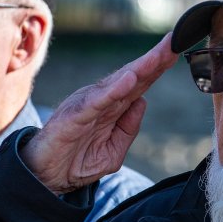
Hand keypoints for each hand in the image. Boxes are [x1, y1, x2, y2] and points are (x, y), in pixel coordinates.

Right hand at [22, 32, 178, 192]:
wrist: (45, 179)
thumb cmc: (76, 161)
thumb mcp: (113, 150)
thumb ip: (128, 128)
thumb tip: (142, 102)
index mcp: (113, 107)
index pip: (140, 83)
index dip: (158, 67)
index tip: (177, 50)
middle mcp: (101, 100)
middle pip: (133, 76)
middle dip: (155, 59)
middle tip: (174, 42)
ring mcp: (88, 106)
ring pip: (117, 83)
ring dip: (139, 68)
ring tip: (158, 55)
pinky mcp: (74, 116)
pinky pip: (96, 101)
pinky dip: (113, 90)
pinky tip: (129, 80)